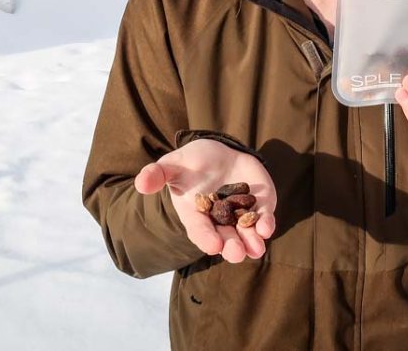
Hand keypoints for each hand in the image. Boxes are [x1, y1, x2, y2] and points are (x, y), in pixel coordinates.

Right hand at [134, 138, 277, 263]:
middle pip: (226, 239)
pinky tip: (267, 228)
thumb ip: (158, 174)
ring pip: (247, 234)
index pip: (201, 232)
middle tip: (236, 253)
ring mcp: (241, 215)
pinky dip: (266, 224)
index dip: (206, 239)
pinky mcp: (260, 205)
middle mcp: (219, 221)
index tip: (213, 246)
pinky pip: (264, 218)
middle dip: (231, 247)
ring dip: (252, 242)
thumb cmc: (191, 163)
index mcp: (197, 216)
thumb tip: (140, 184)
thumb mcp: (173, 165)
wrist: (218, 154)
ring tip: (256, 249)